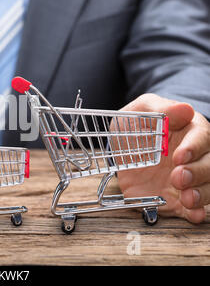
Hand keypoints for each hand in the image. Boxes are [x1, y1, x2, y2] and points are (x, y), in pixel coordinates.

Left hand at [117, 94, 208, 222]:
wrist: (121, 148)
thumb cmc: (136, 124)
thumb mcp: (141, 111)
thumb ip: (160, 110)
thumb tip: (184, 109)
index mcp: (190, 131)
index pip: (201, 138)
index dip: (193, 148)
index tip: (179, 156)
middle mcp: (195, 156)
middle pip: (209, 165)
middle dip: (197, 173)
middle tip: (178, 177)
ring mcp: (188, 178)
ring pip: (208, 187)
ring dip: (201, 194)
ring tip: (187, 198)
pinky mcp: (178, 197)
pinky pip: (194, 208)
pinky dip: (196, 212)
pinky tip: (193, 213)